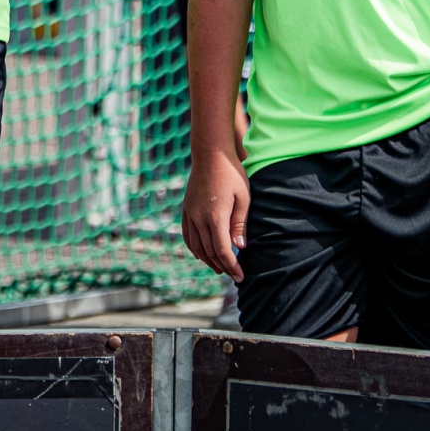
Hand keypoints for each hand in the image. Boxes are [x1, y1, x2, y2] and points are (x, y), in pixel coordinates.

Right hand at [182, 148, 251, 281]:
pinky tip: (201, 254)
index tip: (241, 276)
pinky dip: (194, 248)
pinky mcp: (186, 209)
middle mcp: (199, 218)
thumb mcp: (243, 198)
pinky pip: (187, 235)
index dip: (232, 266)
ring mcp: (190, 214)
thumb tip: (240, 248)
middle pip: (209, 252)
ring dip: (207, 261)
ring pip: (196, 246)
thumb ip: (240, 224)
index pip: (223, 251)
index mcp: (215, 217)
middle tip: (234, 275)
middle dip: (222, 266)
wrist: (210, 154)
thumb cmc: (232, 174)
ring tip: (220, 268)